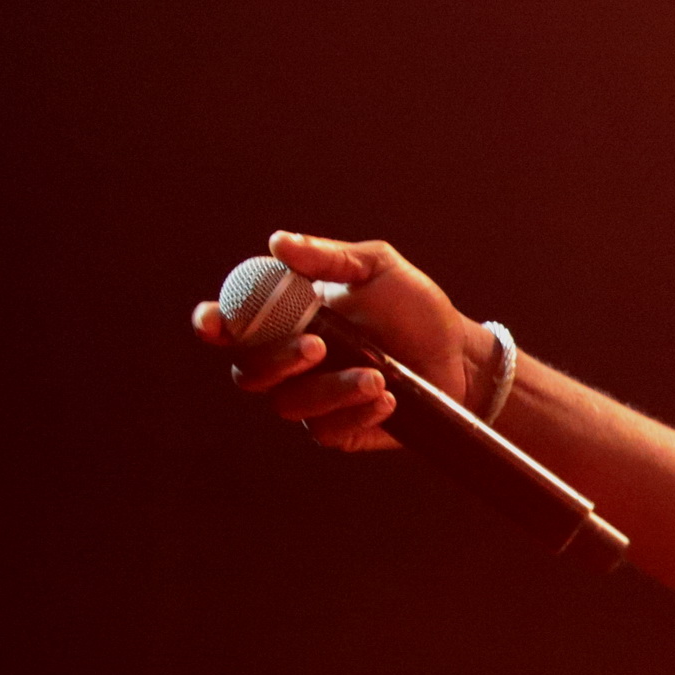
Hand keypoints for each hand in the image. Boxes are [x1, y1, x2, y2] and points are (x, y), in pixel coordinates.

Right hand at [189, 231, 494, 454]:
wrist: (460, 355)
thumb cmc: (414, 307)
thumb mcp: (378, 268)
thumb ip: (329, 257)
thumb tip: (279, 243)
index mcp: (286, 317)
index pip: (232, 325)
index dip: (214, 324)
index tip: (216, 323)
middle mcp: (289, 360)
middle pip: (249, 372)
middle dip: (277, 360)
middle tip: (317, 346)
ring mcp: (311, 397)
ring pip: (289, 405)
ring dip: (331, 390)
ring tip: (379, 375)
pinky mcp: (339, 429)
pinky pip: (327, 431)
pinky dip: (357, 413)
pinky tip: (391, 399)